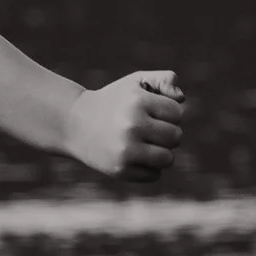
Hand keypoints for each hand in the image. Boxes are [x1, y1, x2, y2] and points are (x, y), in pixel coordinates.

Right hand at [63, 70, 183, 182]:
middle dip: (166, 133)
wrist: (74, 124)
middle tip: (148, 130)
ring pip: (168, 159)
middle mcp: (131, 126)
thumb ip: (163, 79)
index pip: (177, 113)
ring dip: (161, 153)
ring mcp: (125, 150)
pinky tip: (133, 158)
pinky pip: (154, 175)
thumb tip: (182, 98)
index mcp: (138, 102)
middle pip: (176, 136)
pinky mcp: (120, 170)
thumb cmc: (113, 102)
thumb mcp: (135, 83)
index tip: (150, 112)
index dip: (167, 113)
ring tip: (145, 145)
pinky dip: (148, 168)